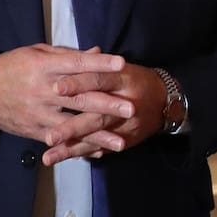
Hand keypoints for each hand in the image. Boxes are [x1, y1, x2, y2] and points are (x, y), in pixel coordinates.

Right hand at [0, 44, 130, 142]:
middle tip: (131, 108)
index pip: (76, 64)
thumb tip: (98, 52)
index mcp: (45, 66)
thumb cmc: (13, 66)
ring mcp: (38, 113)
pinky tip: (99, 152)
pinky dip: (79, 147)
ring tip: (120, 142)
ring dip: (97, 135)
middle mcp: (43, 90)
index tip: (122, 64)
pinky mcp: (33, 130)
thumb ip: (68, 55)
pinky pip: (60, 141)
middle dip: (107, 104)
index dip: (99, 64)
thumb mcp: (38, 53)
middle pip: (79, 97)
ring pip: (72, 125)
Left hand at [40, 63, 167, 164]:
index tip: (56, 87)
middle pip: (97, 116)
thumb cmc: (135, 80)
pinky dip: (83, 153)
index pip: (99, 79)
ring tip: (50, 156)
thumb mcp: (118, 67)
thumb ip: (93, 65)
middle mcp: (127, 103)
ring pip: (98, 137)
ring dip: (73, 147)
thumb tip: (64, 58)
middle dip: (73, 127)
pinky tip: (63, 158)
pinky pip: (103, 148)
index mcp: (123, 78)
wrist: (166, 101)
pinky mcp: (127, 139)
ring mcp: (128, 125)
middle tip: (50, 136)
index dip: (78, 83)